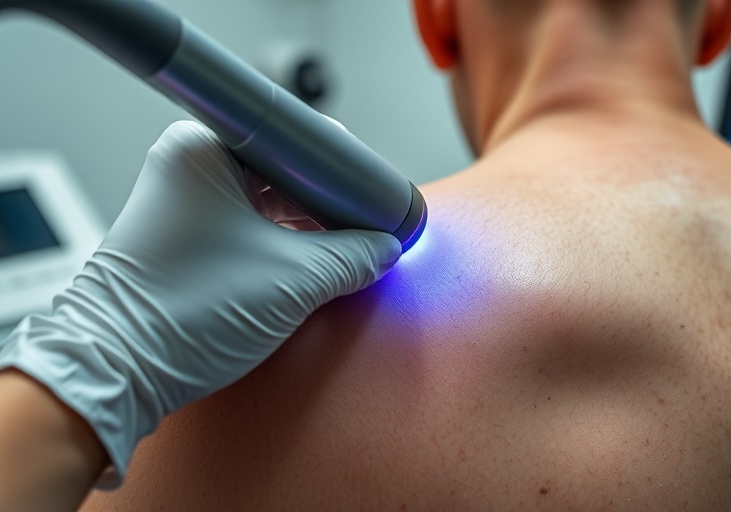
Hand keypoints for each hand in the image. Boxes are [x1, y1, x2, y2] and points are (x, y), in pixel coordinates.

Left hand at [0, 121, 401, 486]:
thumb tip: (383, 250)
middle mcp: (190, 162)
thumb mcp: (293, 279)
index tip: (377, 201)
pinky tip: (310, 267)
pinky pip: (250, 226)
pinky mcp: (186, 235)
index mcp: (206, 146)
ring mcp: (185, 199)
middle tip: (368, 233)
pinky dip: (282, 245)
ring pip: (270, 201)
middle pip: (287, 171)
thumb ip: (352, 258)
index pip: (300, 141)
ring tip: (341, 256)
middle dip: (330, 206)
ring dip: (308, 229)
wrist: (115, 371)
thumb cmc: (182, 313)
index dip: (346, 174)